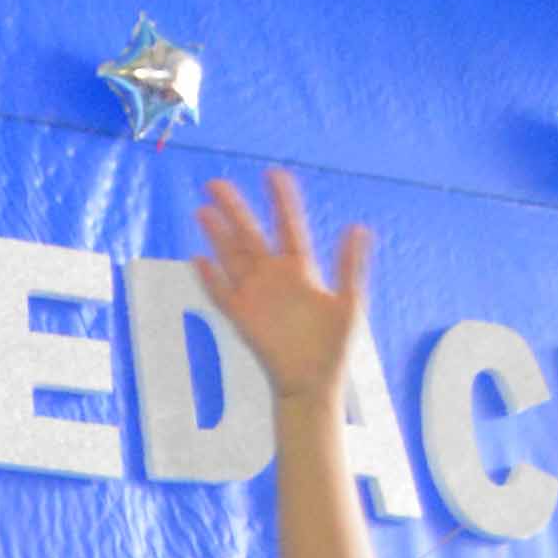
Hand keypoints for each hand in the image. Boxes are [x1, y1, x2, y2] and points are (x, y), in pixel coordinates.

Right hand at [189, 168, 368, 409]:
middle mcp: (274, 278)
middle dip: (233, 209)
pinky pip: (221, 294)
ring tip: (202, 211)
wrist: (312, 383)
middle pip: (249, 235)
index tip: (273, 174)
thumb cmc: (333, 346)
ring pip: (230, 258)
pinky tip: (198, 259)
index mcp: (300, 270)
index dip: (280, 201)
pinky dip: (209, 278)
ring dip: (217, 235)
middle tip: (215, 183)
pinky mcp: (241, 318)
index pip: (287, 226)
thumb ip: (350, 265)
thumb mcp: (350, 302)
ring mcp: (255, 296)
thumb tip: (358, 227)